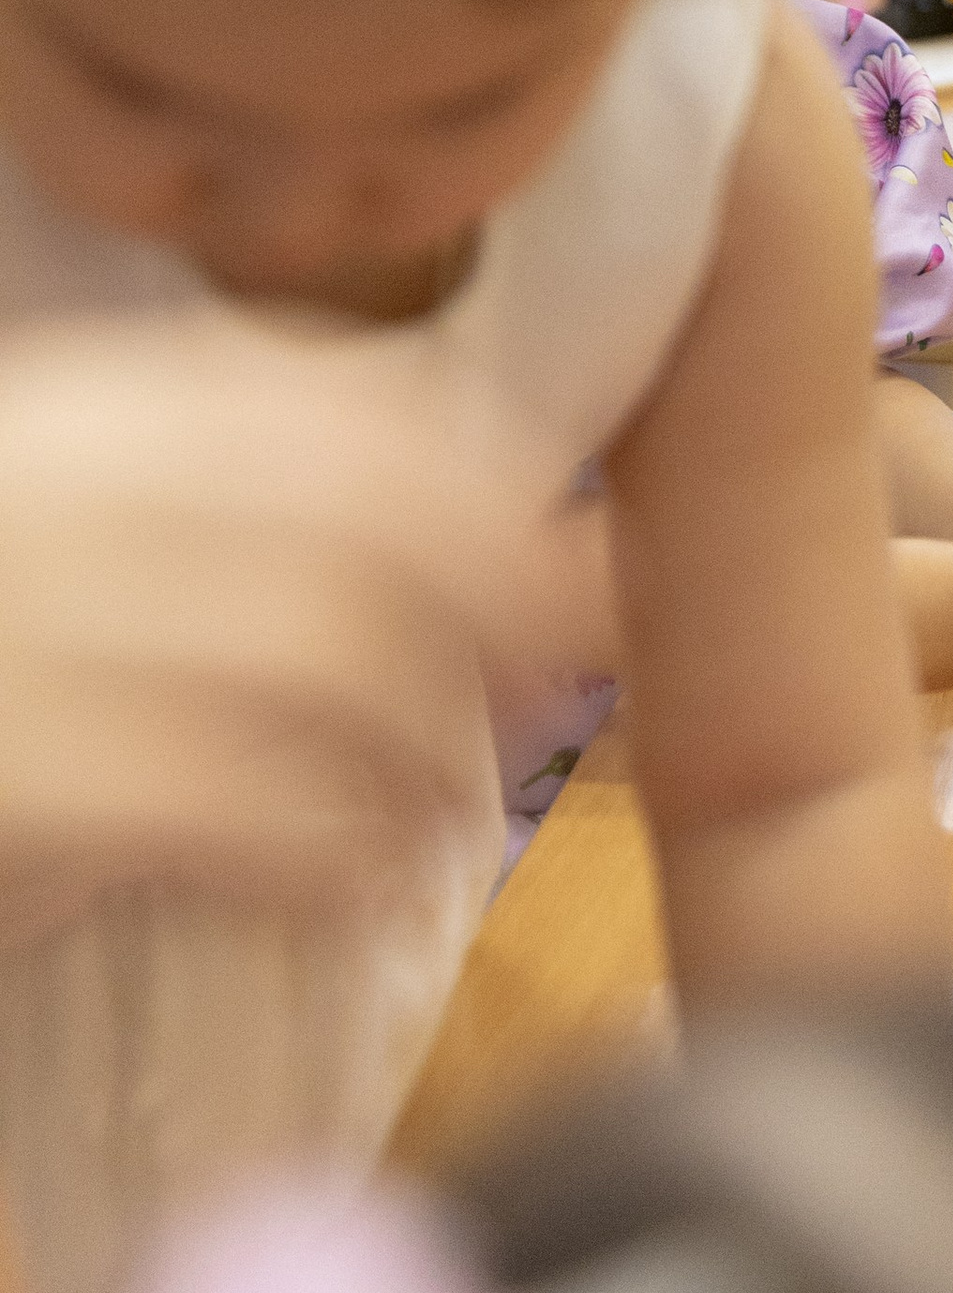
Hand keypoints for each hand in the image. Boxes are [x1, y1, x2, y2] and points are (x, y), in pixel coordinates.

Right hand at [0, 321, 580, 910]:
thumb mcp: (82, 534)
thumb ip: (243, 514)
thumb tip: (519, 548)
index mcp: (85, 407)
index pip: (348, 405)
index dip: (487, 486)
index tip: (558, 562)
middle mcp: (62, 486)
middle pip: (365, 525)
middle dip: (496, 611)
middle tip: (548, 697)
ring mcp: (32, 628)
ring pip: (325, 660)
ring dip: (425, 749)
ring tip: (439, 818)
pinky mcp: (21, 784)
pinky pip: (239, 810)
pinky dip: (329, 853)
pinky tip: (345, 887)